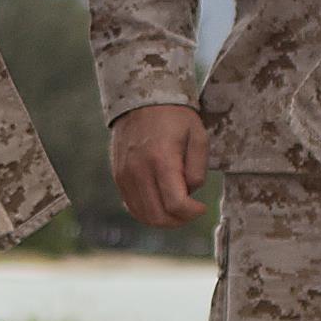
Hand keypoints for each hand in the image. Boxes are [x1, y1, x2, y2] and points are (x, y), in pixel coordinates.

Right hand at [109, 101, 210, 227]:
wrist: (141, 98)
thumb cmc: (174, 117)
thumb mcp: (198, 136)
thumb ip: (197, 169)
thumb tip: (189, 193)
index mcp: (162, 160)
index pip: (176, 204)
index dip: (192, 213)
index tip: (201, 207)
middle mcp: (139, 171)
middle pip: (158, 216)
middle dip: (179, 221)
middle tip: (190, 212)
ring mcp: (125, 176)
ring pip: (143, 215)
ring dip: (163, 220)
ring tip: (177, 209)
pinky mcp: (118, 177)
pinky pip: (132, 206)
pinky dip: (148, 212)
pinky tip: (160, 203)